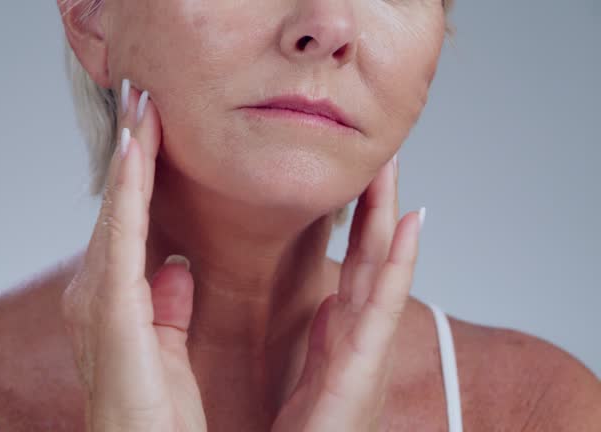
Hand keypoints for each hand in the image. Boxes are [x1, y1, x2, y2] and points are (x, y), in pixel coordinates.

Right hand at [61, 78, 206, 431]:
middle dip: (131, 152)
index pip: (130, 225)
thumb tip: (173, 267)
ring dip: (129, 157)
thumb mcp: (167, 352)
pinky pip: (121, 238)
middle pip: (119, 210)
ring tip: (141, 105)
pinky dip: (127, 190)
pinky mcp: (111, 311)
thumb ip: (165, 307)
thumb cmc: (154, 420)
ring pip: (117, 213)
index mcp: (113, 304)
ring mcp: (97, 301)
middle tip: (142, 96)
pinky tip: (134, 150)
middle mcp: (93, 296)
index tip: (150, 128)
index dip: (139, 175)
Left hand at [271, 154, 423, 430]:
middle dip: (377, 204)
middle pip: (372, 256)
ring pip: (382, 268)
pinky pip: (383, 305)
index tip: (358, 178)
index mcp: (343, 334)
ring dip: (389, 214)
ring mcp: (367, 350)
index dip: (361, 220)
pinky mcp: (363, 369)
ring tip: (392, 165)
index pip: (356, 263)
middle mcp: (360, 336)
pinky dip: (401, 262)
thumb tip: (329, 303)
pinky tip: (411, 221)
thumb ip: (323, 336)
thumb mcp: (313, 372)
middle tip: (379, 152)